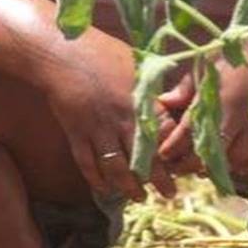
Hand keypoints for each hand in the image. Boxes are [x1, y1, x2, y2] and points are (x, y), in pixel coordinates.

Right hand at [36, 29, 180, 200]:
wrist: (62, 52)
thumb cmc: (102, 51)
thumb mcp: (136, 63)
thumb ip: (152, 86)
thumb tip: (168, 100)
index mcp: (141, 101)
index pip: (165, 137)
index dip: (176, 155)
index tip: (184, 167)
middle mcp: (122, 120)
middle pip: (144, 158)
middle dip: (158, 180)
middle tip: (168, 193)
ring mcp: (98, 129)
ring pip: (116, 168)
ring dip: (129, 186)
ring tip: (139, 196)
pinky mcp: (76, 133)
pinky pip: (87, 164)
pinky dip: (96, 179)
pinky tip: (104, 188)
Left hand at [157, 58, 247, 191]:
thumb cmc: (236, 56)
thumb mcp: (208, 64)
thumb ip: (186, 88)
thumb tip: (163, 102)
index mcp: (223, 96)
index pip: (192, 129)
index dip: (174, 145)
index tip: (163, 153)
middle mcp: (243, 115)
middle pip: (213, 153)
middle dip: (192, 163)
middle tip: (177, 165)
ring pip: (235, 162)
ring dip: (217, 166)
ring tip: (201, 165)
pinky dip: (240, 165)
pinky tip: (229, 161)